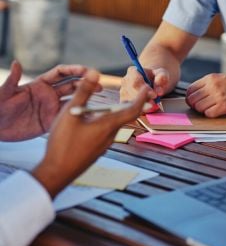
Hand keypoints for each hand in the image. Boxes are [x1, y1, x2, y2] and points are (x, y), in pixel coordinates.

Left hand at [0, 61, 95, 140]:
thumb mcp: (3, 94)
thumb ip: (12, 80)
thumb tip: (16, 62)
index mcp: (39, 85)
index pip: (61, 73)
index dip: (73, 70)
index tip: (85, 70)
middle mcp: (49, 95)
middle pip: (71, 85)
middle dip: (85, 82)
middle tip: (98, 83)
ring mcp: (51, 108)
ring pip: (73, 100)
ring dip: (86, 96)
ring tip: (98, 95)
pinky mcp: (52, 121)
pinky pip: (69, 116)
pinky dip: (79, 114)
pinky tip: (89, 113)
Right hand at [32, 69, 150, 197]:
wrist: (58, 173)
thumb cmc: (63, 144)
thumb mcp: (71, 113)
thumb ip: (83, 91)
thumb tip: (94, 72)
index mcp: (108, 125)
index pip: (132, 110)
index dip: (141, 98)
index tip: (147, 88)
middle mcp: (110, 135)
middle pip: (126, 117)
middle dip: (134, 103)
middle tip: (138, 92)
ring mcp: (105, 144)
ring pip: (116, 124)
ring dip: (120, 112)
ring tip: (120, 102)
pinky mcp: (98, 149)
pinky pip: (108, 131)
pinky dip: (110, 121)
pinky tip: (98, 119)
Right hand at [120, 66, 168, 111]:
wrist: (153, 84)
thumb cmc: (156, 78)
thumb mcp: (162, 74)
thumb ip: (162, 77)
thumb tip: (158, 86)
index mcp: (133, 71)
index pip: (135, 80)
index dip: (144, 89)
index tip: (155, 95)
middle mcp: (125, 81)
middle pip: (132, 92)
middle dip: (144, 99)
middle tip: (155, 103)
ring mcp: (123, 92)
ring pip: (130, 101)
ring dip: (142, 106)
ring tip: (153, 106)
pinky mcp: (124, 102)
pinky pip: (130, 109)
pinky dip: (140, 111)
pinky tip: (148, 109)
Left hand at [186, 73, 225, 117]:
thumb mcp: (221, 78)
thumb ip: (208, 85)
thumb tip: (195, 95)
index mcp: (210, 78)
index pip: (190, 90)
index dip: (190, 97)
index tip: (195, 101)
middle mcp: (212, 86)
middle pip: (192, 100)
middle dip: (194, 105)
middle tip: (201, 107)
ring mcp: (218, 96)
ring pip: (198, 107)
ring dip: (202, 111)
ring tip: (210, 109)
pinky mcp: (224, 106)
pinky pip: (208, 114)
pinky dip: (210, 114)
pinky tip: (217, 111)